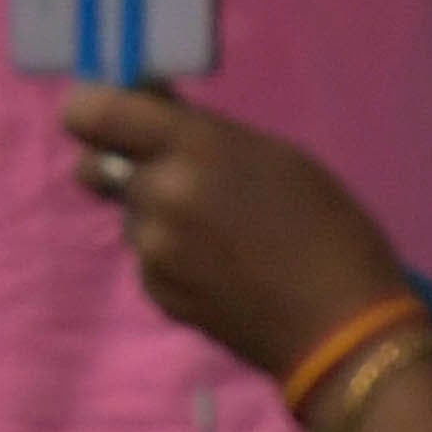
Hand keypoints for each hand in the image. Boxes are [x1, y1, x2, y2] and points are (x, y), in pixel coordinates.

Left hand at [57, 83, 413, 385]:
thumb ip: (202, 132)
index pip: (90, 112)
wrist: (342, 328)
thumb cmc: (328, 228)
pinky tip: (221, 271)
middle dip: (131, 166)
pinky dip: (172, 257)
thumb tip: (148, 103)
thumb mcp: (274, 156)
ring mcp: (152, 248)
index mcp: (193, 148)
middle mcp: (158, 194)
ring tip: (222, 236)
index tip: (106, 117)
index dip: (90, 110)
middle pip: (102, 165)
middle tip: (180, 178)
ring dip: (157, 215)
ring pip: (131, 214)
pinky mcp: (154, 292)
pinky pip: (148, 257)